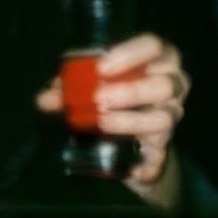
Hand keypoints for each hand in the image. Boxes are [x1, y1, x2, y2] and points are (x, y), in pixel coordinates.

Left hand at [36, 32, 187, 187]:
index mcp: (157, 59)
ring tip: (103, 123)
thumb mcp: (89, 85)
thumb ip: (68, 88)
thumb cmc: (111, 91)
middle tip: (99, 98)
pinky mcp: (164, 147)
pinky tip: (133, 171)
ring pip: (163, 119)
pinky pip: (161, 158)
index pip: (154, 46)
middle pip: (165, 85)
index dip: (130, 54)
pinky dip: (148, 166)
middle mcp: (173, 84)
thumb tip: (44, 99)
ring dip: (132, 121)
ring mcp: (171, 116)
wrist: (131, 133)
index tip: (101, 68)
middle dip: (132, 91)